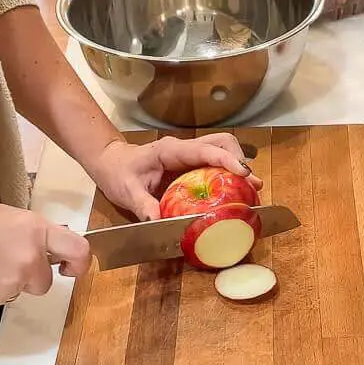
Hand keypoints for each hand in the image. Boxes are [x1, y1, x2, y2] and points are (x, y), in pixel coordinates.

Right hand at [0, 200, 91, 312]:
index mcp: (34, 231)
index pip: (77, 250)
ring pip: (15, 293)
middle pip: (43, 283)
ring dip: (1, 284)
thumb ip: (29, 234)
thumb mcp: (3, 216)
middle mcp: (28, 259)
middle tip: (3, 262)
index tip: (71, 269)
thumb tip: (42, 248)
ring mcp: (8, 284)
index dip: (79, 263)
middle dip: (28, 277)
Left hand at [90, 133, 262, 220]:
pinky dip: (230, 175)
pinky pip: (216, 163)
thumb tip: (158, 222)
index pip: (204, 150)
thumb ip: (142, 205)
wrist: (111, 163)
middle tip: (252, 185)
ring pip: (223, 150)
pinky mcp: (192, 164)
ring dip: (238, 166)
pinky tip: (235, 193)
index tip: (244, 174)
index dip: (227, 160)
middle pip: (222, 143)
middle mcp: (184, 149)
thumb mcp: (126, 191)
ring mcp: (190, 155)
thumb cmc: (118, 174)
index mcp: (170, 151)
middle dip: (240, 160)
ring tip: (250, 191)